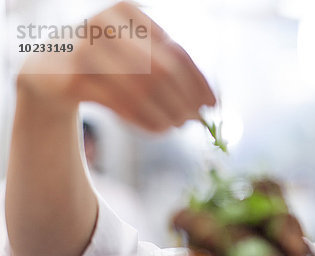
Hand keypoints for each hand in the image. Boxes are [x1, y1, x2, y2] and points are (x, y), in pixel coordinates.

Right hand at [17, 1, 214, 131]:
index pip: (175, 51)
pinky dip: (144, 121)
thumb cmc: (104, 64)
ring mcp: (84, 48)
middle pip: (161, 70)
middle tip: (195, 121)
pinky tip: (157, 130)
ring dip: (165, 114)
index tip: (212, 104)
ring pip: (141, 89)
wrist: (49, 71)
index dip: (198, 80)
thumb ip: (168, 69)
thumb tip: (207, 101)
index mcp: (127, 12)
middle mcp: (104, 23)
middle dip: (183, 100)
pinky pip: (120, 105)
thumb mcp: (135, 55)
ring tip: (176, 127)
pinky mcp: (72, 77)